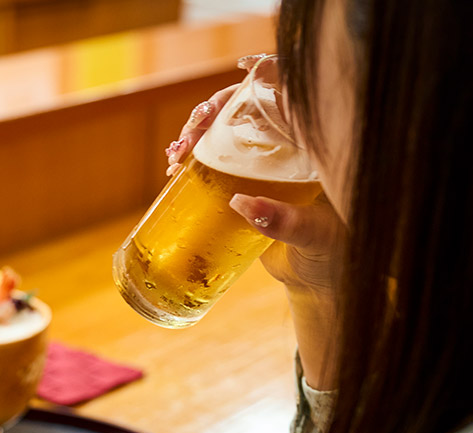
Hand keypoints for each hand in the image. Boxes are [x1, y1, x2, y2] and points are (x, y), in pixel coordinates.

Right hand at [166, 59, 346, 389]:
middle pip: (245, 110)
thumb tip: (241, 203)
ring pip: (224, 131)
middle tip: (189, 135)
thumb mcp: (317, 238)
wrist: (317, 280)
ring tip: (175, 155)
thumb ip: (288, 222)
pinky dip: (191, 157)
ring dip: (195, 134)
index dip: (259, 80)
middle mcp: (289, 145)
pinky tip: (174, 164)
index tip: (237, 76)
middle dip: (211, 113)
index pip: (286, 97)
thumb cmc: (333, 256)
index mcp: (315, 145)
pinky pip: (214, 159)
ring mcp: (263, 162)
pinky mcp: (241, 181)